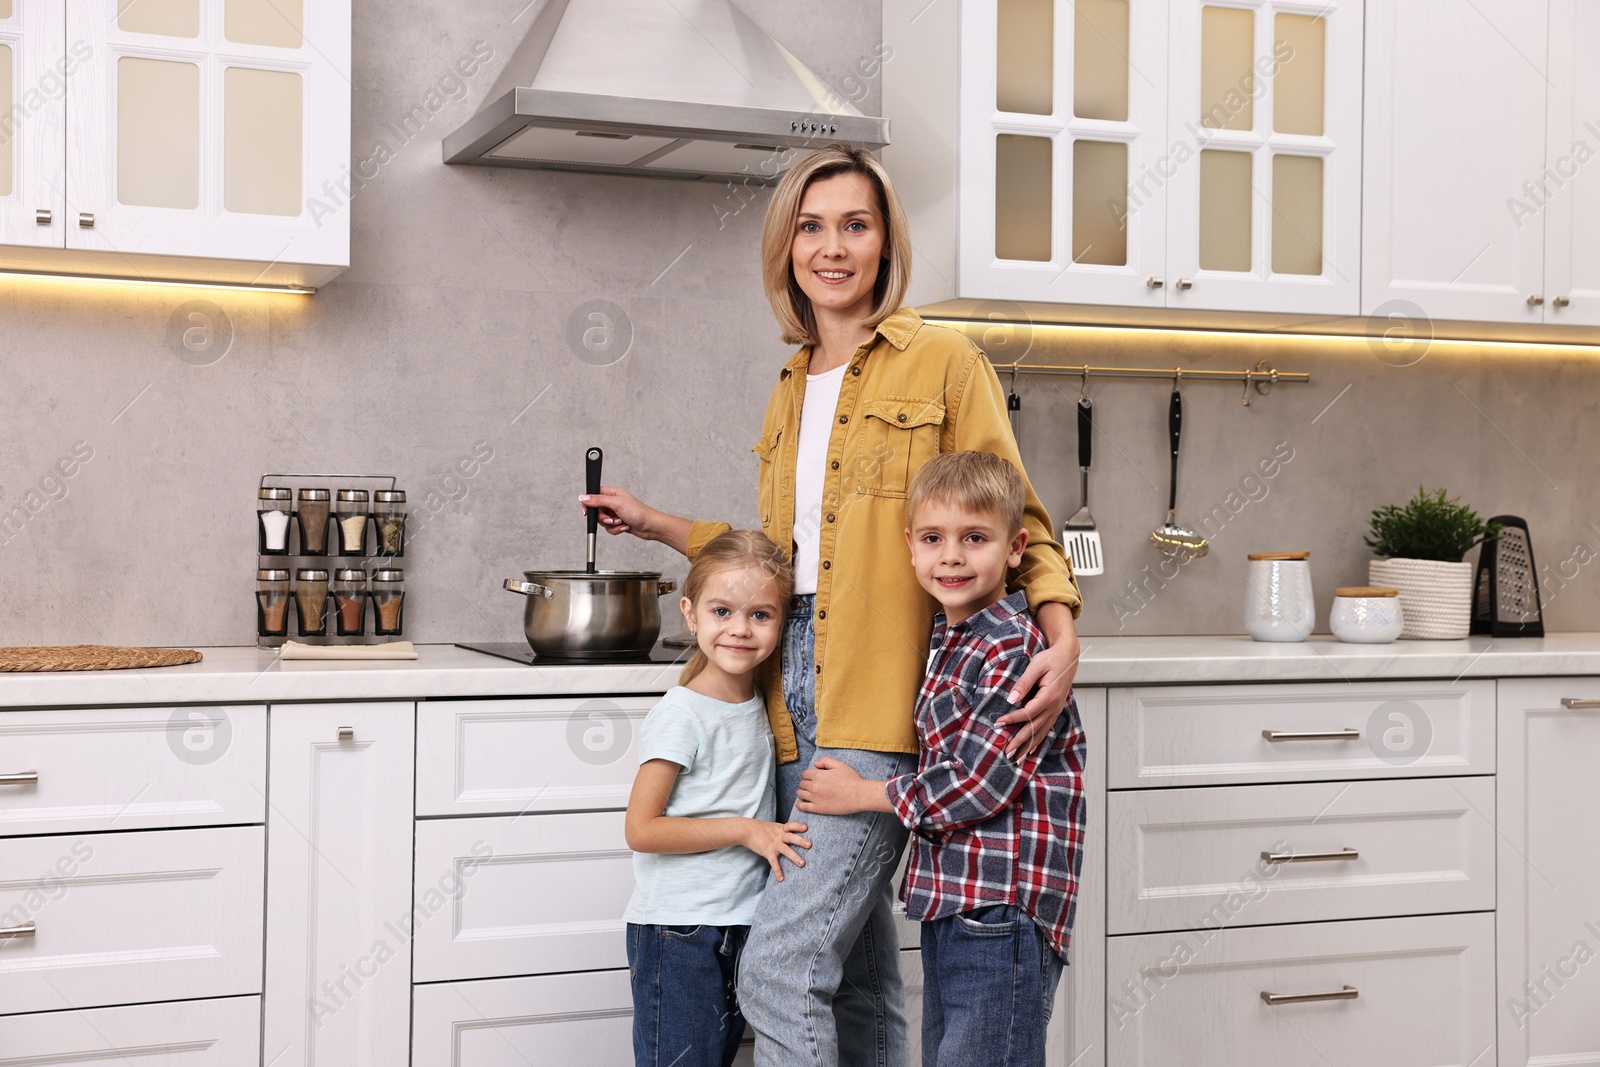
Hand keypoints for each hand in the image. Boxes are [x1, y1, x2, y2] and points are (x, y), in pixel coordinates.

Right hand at [579, 485, 655, 537]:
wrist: (650, 526)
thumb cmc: (639, 512)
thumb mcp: (616, 504)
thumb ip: (598, 500)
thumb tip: (584, 497)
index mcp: (613, 493)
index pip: (594, 495)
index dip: (589, 503)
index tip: (588, 511)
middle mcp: (613, 502)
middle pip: (596, 510)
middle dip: (603, 518)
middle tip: (611, 518)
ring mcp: (615, 512)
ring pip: (602, 521)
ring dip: (610, 524)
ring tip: (620, 522)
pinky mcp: (618, 522)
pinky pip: (609, 528)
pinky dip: (615, 529)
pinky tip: (624, 526)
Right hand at [743, 820, 811, 880]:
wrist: (746, 830)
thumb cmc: (760, 828)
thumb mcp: (773, 826)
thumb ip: (782, 830)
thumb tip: (791, 833)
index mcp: (781, 828)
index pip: (791, 825)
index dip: (798, 826)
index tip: (806, 827)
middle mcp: (779, 836)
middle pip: (791, 837)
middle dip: (801, 841)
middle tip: (810, 845)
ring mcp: (773, 844)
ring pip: (786, 850)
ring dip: (794, 857)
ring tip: (802, 864)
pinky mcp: (768, 852)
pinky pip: (774, 862)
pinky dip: (777, 871)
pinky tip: (781, 879)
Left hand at [797, 757, 889, 814]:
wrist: (859, 795)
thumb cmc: (851, 779)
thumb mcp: (840, 765)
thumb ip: (826, 761)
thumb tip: (815, 764)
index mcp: (819, 775)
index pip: (805, 774)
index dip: (808, 775)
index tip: (812, 777)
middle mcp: (814, 786)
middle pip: (802, 784)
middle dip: (805, 783)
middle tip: (810, 785)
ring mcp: (815, 798)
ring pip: (800, 794)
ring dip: (801, 792)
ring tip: (805, 792)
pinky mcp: (818, 808)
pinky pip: (803, 807)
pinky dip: (799, 804)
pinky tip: (799, 803)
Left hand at [996, 639, 1079, 756]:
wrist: (1069, 656)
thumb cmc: (1051, 659)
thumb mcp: (1036, 665)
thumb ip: (1024, 683)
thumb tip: (1011, 699)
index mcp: (1050, 696)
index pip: (1028, 712)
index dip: (1012, 719)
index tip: (998, 723)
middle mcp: (1054, 706)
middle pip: (1035, 728)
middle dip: (1020, 741)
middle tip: (1007, 753)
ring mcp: (1056, 710)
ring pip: (1041, 732)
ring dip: (1028, 746)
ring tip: (1017, 760)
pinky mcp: (1055, 710)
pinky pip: (1046, 729)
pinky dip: (1038, 741)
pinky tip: (1031, 750)